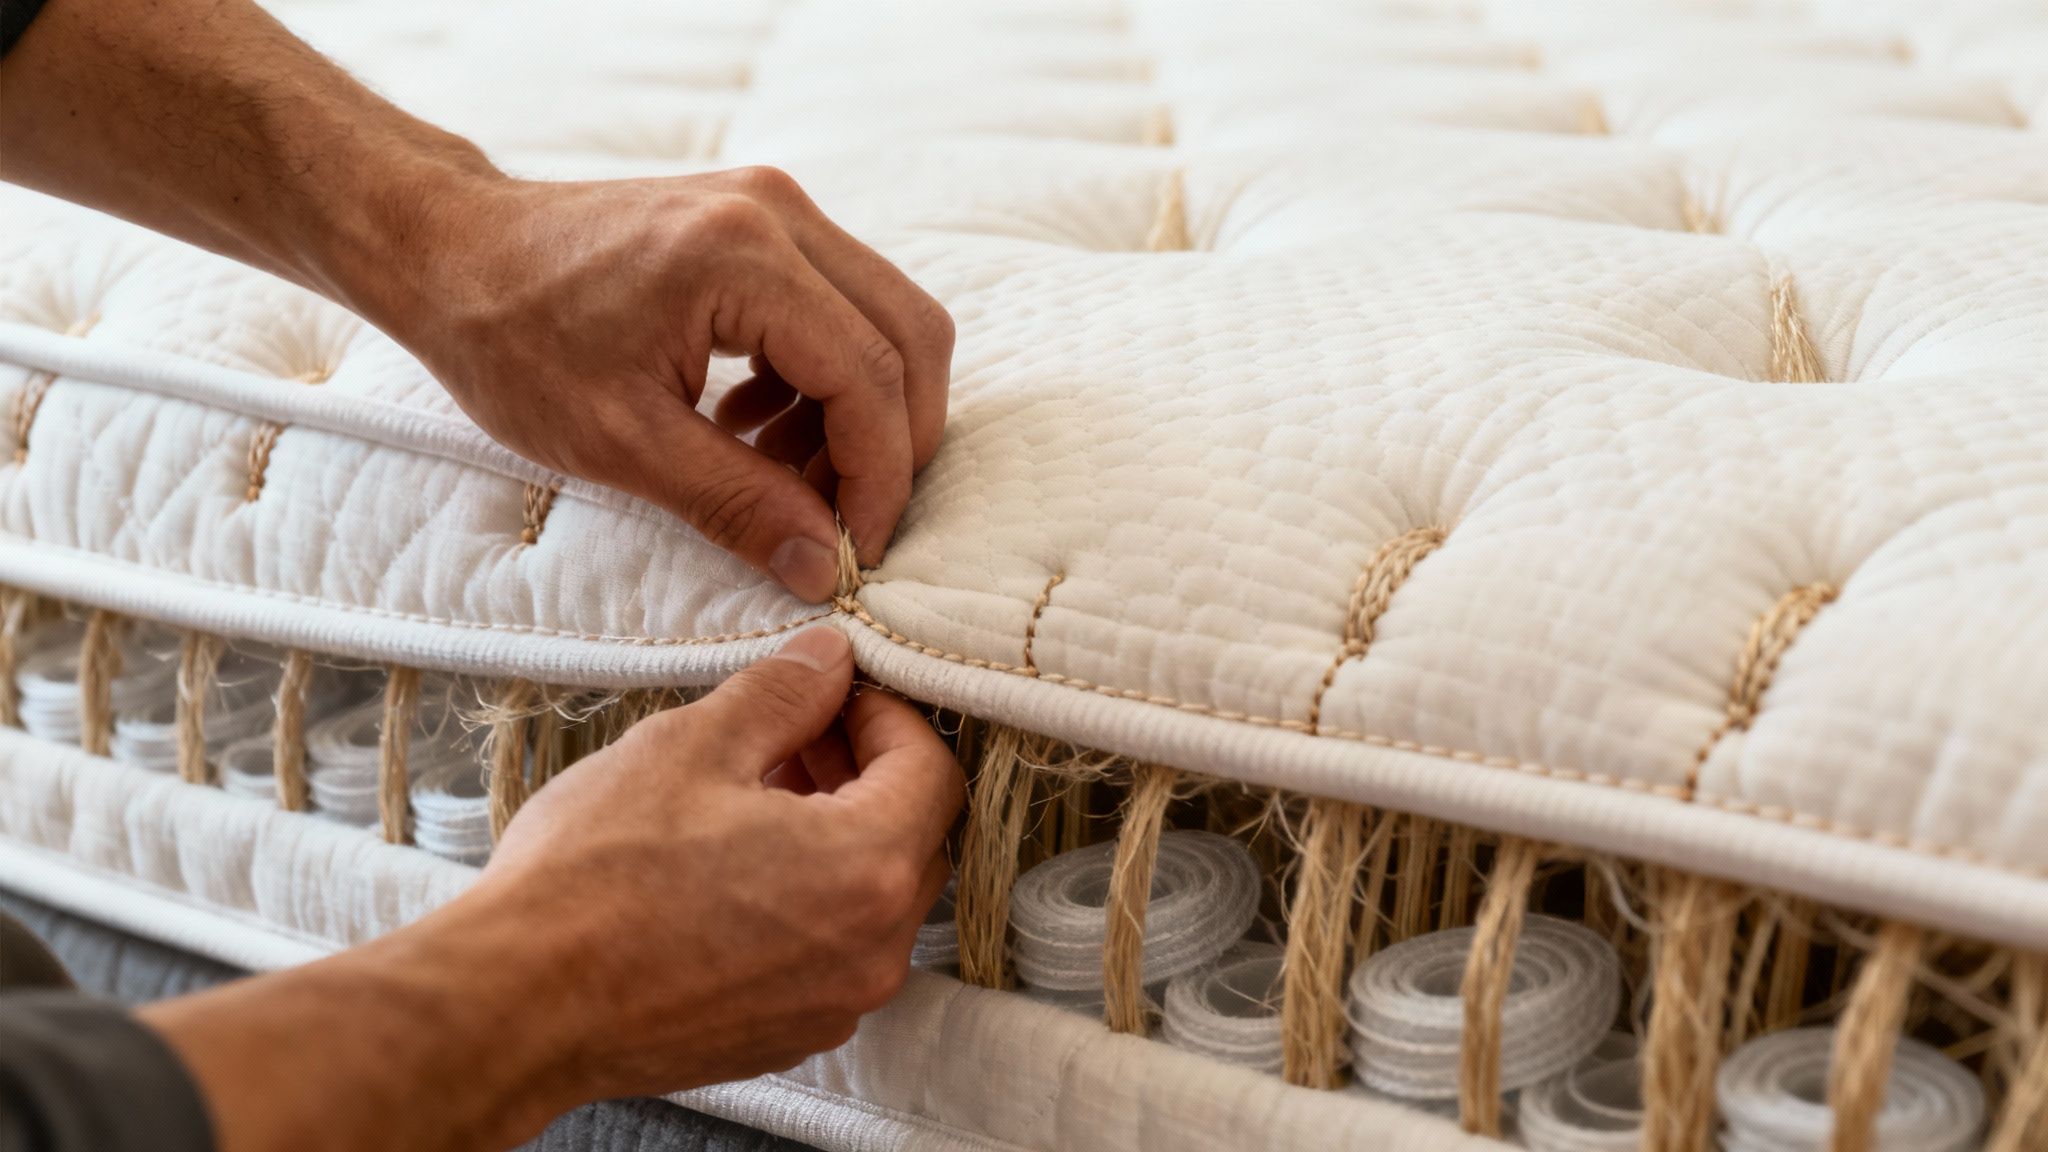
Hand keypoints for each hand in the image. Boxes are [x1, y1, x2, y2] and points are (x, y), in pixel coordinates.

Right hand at [142, 626, 965, 1151]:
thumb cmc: (594, 879)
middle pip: (914, 834)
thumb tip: (829, 660)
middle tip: (793, 734)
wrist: (515, 1003)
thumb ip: (783, 695)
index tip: (834, 694)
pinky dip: (807, 896)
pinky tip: (733, 865)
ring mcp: (834, 1002)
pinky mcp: (789, 1032)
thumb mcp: (691, 747)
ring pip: (872, 894)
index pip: (931, 769)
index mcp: (868, 868)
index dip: (887, 715)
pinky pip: (830, 947)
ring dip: (835, 833)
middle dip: (864, 771)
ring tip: (752, 793)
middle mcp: (873, 948)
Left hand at [376, 170, 954, 600]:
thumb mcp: (620, 442)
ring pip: (887, 319)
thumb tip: (821, 569)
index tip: (854, 551)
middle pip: (910, 335)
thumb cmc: (511, 340)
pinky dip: (825, 382)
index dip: (879, 477)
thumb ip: (736, 503)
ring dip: (860, 414)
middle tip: (842, 520)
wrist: (450, 250)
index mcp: (742, 257)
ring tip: (784, 479)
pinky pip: (842, 306)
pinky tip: (754, 430)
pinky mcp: (763, 220)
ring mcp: (775, 206)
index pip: (869, 376)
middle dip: (893, 444)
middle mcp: (778, 212)